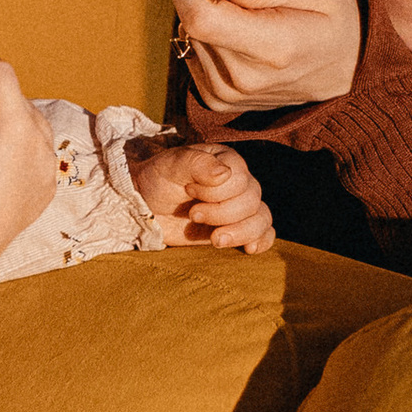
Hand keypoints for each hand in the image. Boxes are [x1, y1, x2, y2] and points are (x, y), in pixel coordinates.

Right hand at [0, 55, 61, 275]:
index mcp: (15, 123)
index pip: (0, 75)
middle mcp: (40, 141)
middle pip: (18, 100)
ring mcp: (47, 167)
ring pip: (33, 127)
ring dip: (10, 119)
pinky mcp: (47, 189)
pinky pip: (38, 156)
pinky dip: (21, 148)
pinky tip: (0, 154)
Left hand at [128, 140, 276, 252]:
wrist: (146, 207)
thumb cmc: (158, 180)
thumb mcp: (171, 166)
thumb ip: (197, 164)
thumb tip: (224, 175)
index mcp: (228, 162)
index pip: (240, 180)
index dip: (216, 192)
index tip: (188, 190)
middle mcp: (240, 183)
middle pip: (252, 202)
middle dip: (221, 214)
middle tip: (192, 215)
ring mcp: (241, 207)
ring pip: (261, 220)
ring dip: (239, 232)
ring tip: (214, 240)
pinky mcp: (238, 229)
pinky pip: (265, 234)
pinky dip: (261, 241)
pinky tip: (248, 249)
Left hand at [169, 0, 360, 115]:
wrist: (352, 70)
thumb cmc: (339, 20)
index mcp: (272, 48)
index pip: (202, 16)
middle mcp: (244, 78)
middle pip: (191, 21)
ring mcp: (229, 94)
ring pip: (190, 35)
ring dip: (204, 9)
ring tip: (240, 1)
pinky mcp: (220, 99)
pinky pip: (193, 54)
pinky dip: (207, 34)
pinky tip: (236, 27)